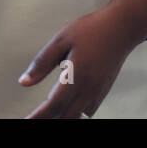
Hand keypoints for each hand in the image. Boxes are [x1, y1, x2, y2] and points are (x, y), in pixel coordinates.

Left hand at [18, 6, 137, 117]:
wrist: (121, 28)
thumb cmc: (93, 30)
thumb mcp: (61, 40)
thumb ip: (42, 63)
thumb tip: (25, 81)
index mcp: (76, 77)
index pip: (53, 105)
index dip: (38, 116)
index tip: (28, 120)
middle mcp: (88, 89)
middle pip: (65, 116)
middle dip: (49, 118)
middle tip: (35, 117)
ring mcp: (97, 91)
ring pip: (77, 115)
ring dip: (63, 115)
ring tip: (48, 113)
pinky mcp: (103, 90)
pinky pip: (88, 109)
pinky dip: (76, 111)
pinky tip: (68, 104)